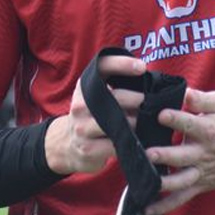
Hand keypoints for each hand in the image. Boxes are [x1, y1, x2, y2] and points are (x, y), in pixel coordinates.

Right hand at [45, 54, 146, 174]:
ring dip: (136, 122)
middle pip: (115, 97)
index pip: (102, 67)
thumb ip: (113, 83)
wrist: (65, 145)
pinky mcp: (88, 149)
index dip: (122, 64)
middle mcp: (80, 105)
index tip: (142, 67)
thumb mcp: (94, 95)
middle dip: (137, 99)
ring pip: (118, 123)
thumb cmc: (89, 115)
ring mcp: (82, 128)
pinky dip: (130, 142)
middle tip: (149, 102)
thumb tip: (145, 76)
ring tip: (144, 121)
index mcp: (84, 87)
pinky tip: (138, 140)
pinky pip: (116, 145)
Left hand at [143, 88, 214, 214]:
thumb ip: (202, 99)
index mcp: (209, 130)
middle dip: (165, 155)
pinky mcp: (202, 185)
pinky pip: (183, 198)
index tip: (161, 114)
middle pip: (183, 155)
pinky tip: (148, 209)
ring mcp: (203, 172)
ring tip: (148, 182)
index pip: (190, 124)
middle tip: (149, 153)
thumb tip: (185, 93)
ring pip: (182, 180)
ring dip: (165, 183)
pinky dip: (166, 206)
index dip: (175, 118)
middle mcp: (205, 153)